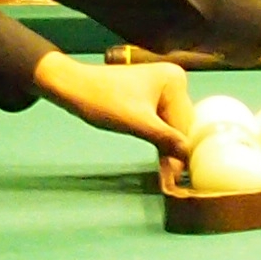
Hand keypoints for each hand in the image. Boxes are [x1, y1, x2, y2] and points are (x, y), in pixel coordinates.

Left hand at [30, 49, 200, 160]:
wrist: (72, 87)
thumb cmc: (103, 100)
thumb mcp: (138, 123)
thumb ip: (165, 139)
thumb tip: (188, 156)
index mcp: (175, 80)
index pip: (184, 122)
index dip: (183, 149)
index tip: (184, 174)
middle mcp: (172, 81)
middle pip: (179, 123)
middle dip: (176, 151)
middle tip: (176, 179)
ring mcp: (160, 89)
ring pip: (169, 126)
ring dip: (167, 149)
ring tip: (170, 177)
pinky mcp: (148, 98)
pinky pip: (159, 123)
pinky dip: (158, 140)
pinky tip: (162, 163)